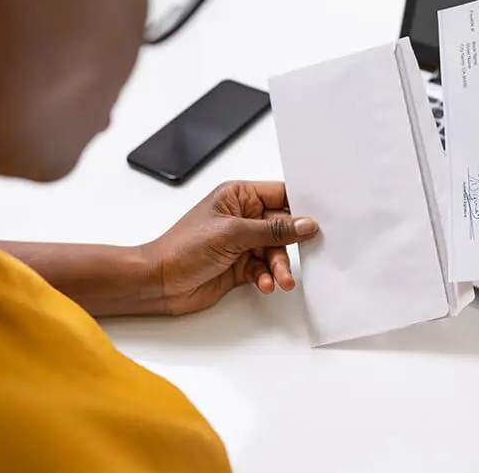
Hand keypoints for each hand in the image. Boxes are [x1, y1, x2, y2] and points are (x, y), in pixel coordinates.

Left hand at [141, 181, 317, 314]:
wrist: (158, 282)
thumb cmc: (182, 248)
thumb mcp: (233, 234)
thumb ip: (272, 230)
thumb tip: (305, 224)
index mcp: (238, 196)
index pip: (280, 194)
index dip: (301, 206)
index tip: (320, 218)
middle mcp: (242, 217)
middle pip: (283, 226)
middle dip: (291, 243)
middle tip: (303, 255)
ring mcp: (241, 242)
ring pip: (275, 251)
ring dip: (279, 266)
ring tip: (280, 279)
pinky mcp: (240, 265)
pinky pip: (265, 268)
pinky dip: (267, 277)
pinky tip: (263, 283)